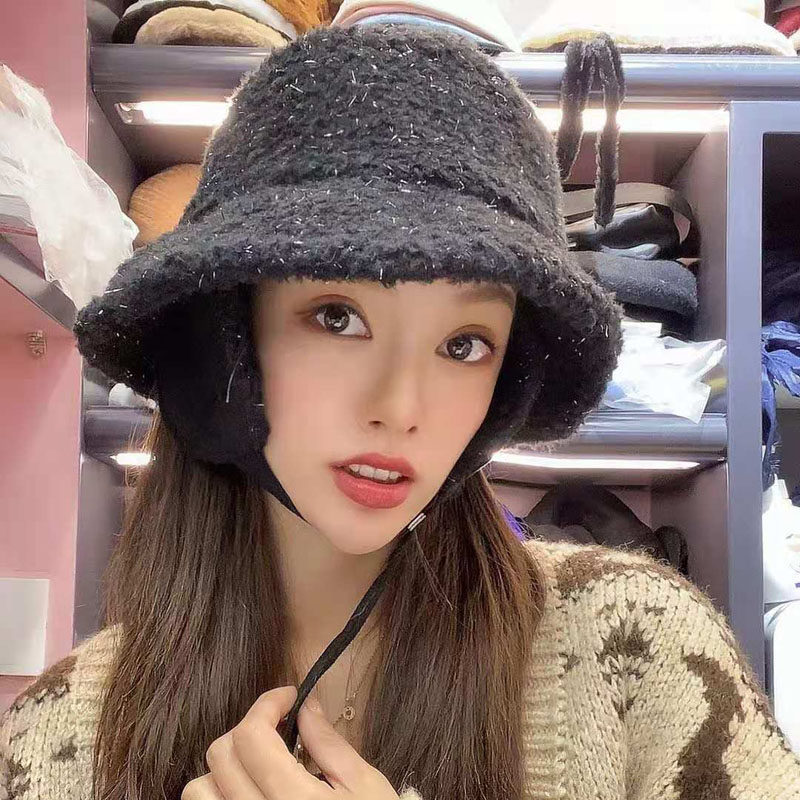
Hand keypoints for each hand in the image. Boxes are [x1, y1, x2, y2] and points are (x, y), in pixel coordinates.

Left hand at [181, 685, 398, 799]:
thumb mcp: (365, 786)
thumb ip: (329, 745)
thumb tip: (306, 707)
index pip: (251, 736)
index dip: (268, 704)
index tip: (290, 698)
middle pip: (221, 755)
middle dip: (249, 728)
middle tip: (279, 728)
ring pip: (199, 791)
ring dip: (225, 768)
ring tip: (259, 765)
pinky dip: (220, 795)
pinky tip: (252, 792)